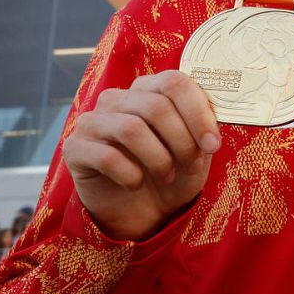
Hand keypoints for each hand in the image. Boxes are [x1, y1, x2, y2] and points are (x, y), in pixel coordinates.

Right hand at [62, 70, 220, 241]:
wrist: (143, 211)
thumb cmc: (173, 171)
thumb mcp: (198, 148)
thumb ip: (206, 124)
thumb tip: (218, 112)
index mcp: (148, 90)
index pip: (174, 82)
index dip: (198, 113)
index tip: (213, 145)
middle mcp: (117, 99)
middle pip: (156, 106)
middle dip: (182, 141)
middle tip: (192, 165)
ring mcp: (92, 121)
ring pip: (131, 128)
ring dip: (159, 159)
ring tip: (168, 176)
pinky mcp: (75, 148)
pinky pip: (106, 156)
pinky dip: (130, 175)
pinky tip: (136, 184)